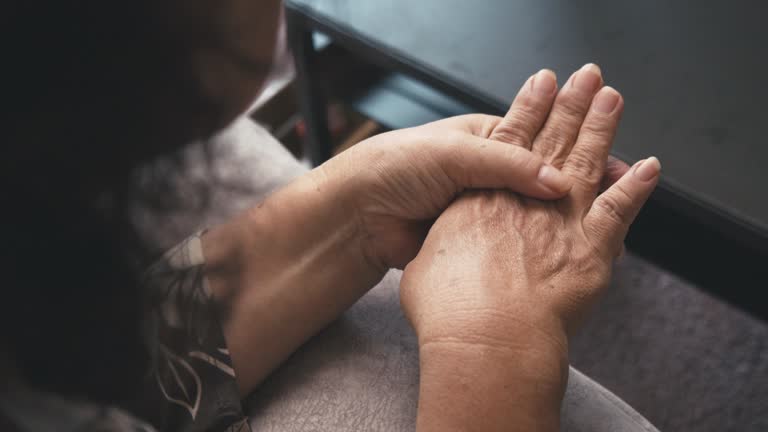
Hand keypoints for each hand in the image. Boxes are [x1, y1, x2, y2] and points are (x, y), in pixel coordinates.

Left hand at [318, 106, 617, 270]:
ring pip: (532, 210)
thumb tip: (557, 180)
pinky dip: (537, 243)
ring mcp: (482, 205)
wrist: (358, 216)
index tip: (610, 158)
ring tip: (597, 223)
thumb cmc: (396, 167)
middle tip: (615, 185)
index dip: (575, 144)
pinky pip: (513, 238)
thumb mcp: (456, 154)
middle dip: (578, 177)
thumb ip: (508, 164)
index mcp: (485, 138)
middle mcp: (487, 170)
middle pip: (543, 174)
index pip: (542, 137)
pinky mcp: (473, 236)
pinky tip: (560, 249)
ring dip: (562, 215)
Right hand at [400, 65, 659, 430]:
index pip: (510, 138)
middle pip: (552, 137)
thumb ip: (436, 252)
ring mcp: (559, 218)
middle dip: (572, 104)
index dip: (528, 106)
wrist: (481, 336)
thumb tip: (433, 256)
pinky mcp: (591, 247)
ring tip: (613, 100)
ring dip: (602, 128)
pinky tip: (648, 168)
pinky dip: (635, 187)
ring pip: (586, 160)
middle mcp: (522, 196)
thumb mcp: (424, 269)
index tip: (544, 83)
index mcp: (481, 194)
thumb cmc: (446, 307)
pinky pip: (619, 208)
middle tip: (588, 78)